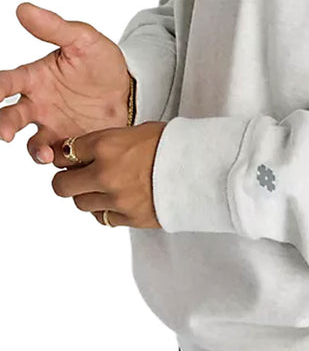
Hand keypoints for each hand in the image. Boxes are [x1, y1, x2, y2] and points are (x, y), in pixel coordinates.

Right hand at [0, 2, 131, 163]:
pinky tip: (67, 157)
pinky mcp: (72, 143)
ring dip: (34, 150)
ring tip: (45, 152)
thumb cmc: (103, 63)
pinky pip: (61, 156)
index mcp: (36, 78)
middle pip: (12, 117)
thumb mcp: (83, 40)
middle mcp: (39, 105)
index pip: (6, 82)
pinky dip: (60, 159)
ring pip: (34, 143)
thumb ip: (55, 28)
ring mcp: (55, 127)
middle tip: (4, 133)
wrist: (131, 90)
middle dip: (4, 125)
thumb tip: (24, 8)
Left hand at [51, 121, 167, 228]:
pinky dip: (107, 210)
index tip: (68, 159)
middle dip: (67, 180)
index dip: (64, 157)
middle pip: (61, 185)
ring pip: (81, 204)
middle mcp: (105, 173)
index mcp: (107, 145)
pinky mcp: (130, 218)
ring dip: (88, 196)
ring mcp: (117, 199)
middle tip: (77, 177)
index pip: (65, 153)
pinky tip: (119, 200)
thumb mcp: (139, 132)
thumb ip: (110, 143)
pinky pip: (104, 218)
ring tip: (105, 188)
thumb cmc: (178, 146)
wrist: (204, 170)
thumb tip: (91, 151)